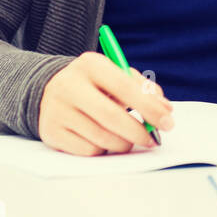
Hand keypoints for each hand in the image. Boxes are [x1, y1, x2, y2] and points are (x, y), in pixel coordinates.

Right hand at [37, 52, 174, 155]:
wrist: (48, 90)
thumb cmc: (94, 84)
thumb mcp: (116, 75)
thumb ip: (143, 89)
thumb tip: (165, 110)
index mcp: (90, 65)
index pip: (125, 87)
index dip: (149, 107)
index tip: (168, 121)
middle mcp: (69, 85)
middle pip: (112, 117)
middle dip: (139, 132)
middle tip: (153, 139)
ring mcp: (57, 110)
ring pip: (101, 138)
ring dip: (123, 144)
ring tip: (128, 139)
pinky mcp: (51, 132)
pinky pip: (88, 151)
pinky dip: (104, 150)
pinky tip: (104, 140)